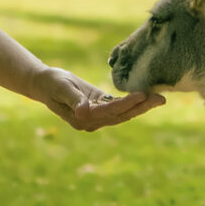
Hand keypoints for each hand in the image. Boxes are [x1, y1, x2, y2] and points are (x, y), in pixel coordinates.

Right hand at [28, 65, 165, 131]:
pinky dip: (133, 103)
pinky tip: (146, 97)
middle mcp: (91, 122)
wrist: (44, 84)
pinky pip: (119, 108)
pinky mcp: (99, 109)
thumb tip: (83, 112)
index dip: (127, 104)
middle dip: (142, 108)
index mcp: (82, 118)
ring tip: (159, 99)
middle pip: (121, 116)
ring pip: (123, 113)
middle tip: (161, 99)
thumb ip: (74, 100)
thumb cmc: (52, 84)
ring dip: (141, 107)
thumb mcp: (62, 88)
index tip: (142, 94)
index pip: (110, 111)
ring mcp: (96, 117)